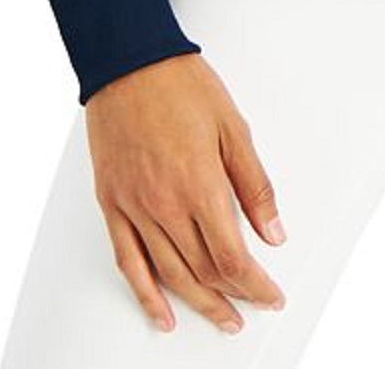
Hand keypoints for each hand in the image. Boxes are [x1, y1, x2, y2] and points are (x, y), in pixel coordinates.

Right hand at [85, 52, 287, 335]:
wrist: (129, 64)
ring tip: (221, 319)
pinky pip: (128, 261)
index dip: (256, 284)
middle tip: (255, 307)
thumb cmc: (183, 87)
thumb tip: (273, 231)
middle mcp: (164, 205)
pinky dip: (146, 294)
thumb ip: (255, 186)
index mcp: (200, 186)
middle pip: (203, 270)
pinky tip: (162, 313)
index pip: (233, 257)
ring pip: (168, 274)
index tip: (271, 295)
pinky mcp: (112, 204)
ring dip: (198, 303)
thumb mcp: (235, 130)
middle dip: (234, 296)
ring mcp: (134, 208)